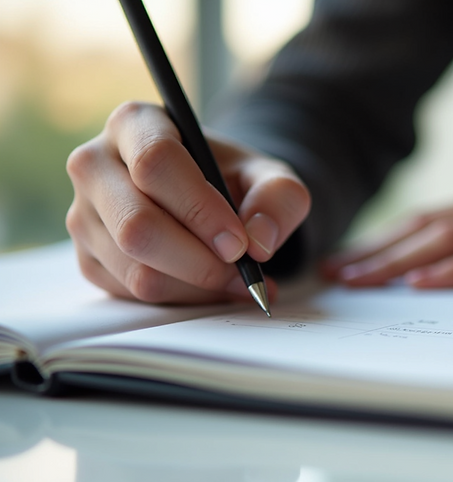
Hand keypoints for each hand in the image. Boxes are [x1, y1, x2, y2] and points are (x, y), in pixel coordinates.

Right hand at [66, 101, 310, 302]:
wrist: (210, 198)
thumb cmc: (232, 179)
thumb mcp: (268, 176)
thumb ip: (279, 198)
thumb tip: (260, 241)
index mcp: (135, 123)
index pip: (155, 163)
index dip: (200, 209)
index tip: (240, 243)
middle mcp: (95, 164)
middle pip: (137, 225)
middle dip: (200, 261)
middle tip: (245, 271)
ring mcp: (84, 214)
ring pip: (135, 269)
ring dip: (197, 286)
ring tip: (240, 280)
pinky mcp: (88, 257)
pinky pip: (133, 293)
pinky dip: (183, 298)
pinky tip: (213, 285)